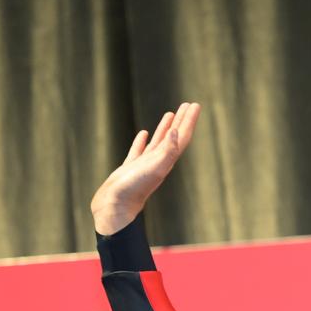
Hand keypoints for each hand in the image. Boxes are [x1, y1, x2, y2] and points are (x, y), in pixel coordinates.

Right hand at [91, 102, 201, 234]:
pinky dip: (143, 140)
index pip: (182, 136)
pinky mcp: (131, 168)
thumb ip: (167, 151)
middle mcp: (159, 161)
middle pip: (174, 137)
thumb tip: (177, 132)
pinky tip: (144, 133)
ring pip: (159, 142)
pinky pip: (140, 150)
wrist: (115, 206)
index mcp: (167, 160)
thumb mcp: (154, 168)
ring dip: (166, 128)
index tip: (195, 105)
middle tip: (188, 104)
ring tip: (171, 113)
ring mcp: (145, 164)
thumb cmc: (135, 188)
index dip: (189, 121)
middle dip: (182, 120)